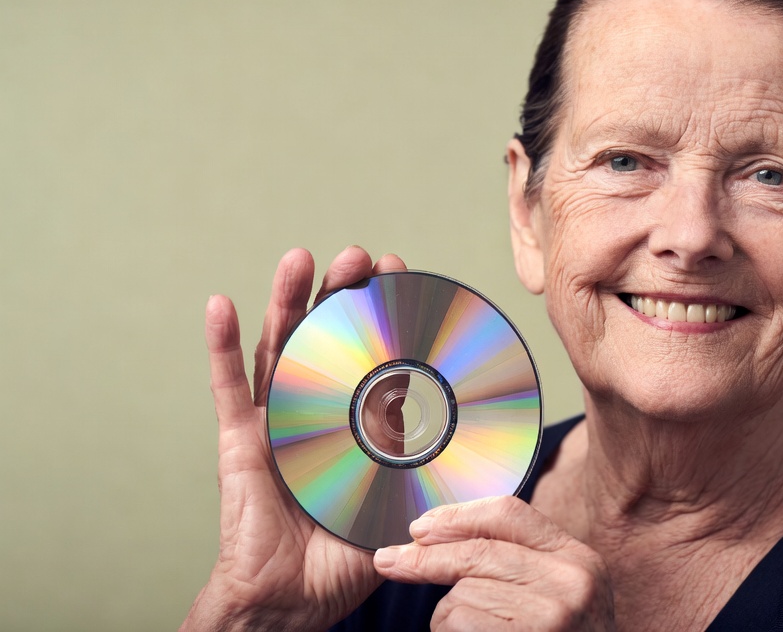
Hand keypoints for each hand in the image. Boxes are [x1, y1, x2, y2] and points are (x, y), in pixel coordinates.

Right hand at [183, 247, 405, 631]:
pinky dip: (221, 345)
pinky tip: (220, 304)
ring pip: (278, 348)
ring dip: (287, 301)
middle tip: (359, 256)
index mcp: (354, 421)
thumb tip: (490, 452)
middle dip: (340, 293)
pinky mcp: (239, 442)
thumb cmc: (348, 558)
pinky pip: (227, 388)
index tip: (401, 274)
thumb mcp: (405, 504)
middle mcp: (313, 411)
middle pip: (324, 337)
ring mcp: (274, 421)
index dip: (382, 313)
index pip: (370, 353)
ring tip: (301, 258)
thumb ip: (436, 473)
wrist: (294, 602)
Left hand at [375, 496, 615, 630]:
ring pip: (462, 595)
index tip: (421, 526)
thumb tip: (440, 533)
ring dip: (450, 616)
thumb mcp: (562, 593)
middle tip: (389, 560)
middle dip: (426, 557)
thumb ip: (521, 560)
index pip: (509, 513)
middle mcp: (571, 581)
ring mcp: (552, 616)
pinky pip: (460, 624)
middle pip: (476, 552)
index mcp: (578, 558)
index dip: (457, 516)